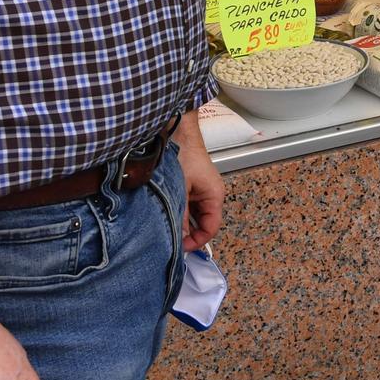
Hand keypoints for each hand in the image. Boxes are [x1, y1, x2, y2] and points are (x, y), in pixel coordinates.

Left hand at [175, 110, 224, 250]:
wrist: (176, 131)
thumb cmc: (182, 155)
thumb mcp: (179, 191)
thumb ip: (179, 216)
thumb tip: (177, 239)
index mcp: (214, 196)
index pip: (211, 228)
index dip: (196, 241)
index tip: (180, 248)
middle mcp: (210, 194)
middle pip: (202, 223)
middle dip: (187, 233)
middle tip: (169, 240)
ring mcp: (200, 189)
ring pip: (192, 215)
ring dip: (180, 221)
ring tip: (165, 225)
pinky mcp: (190, 184)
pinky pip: (186, 205)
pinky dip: (177, 210)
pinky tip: (164, 212)